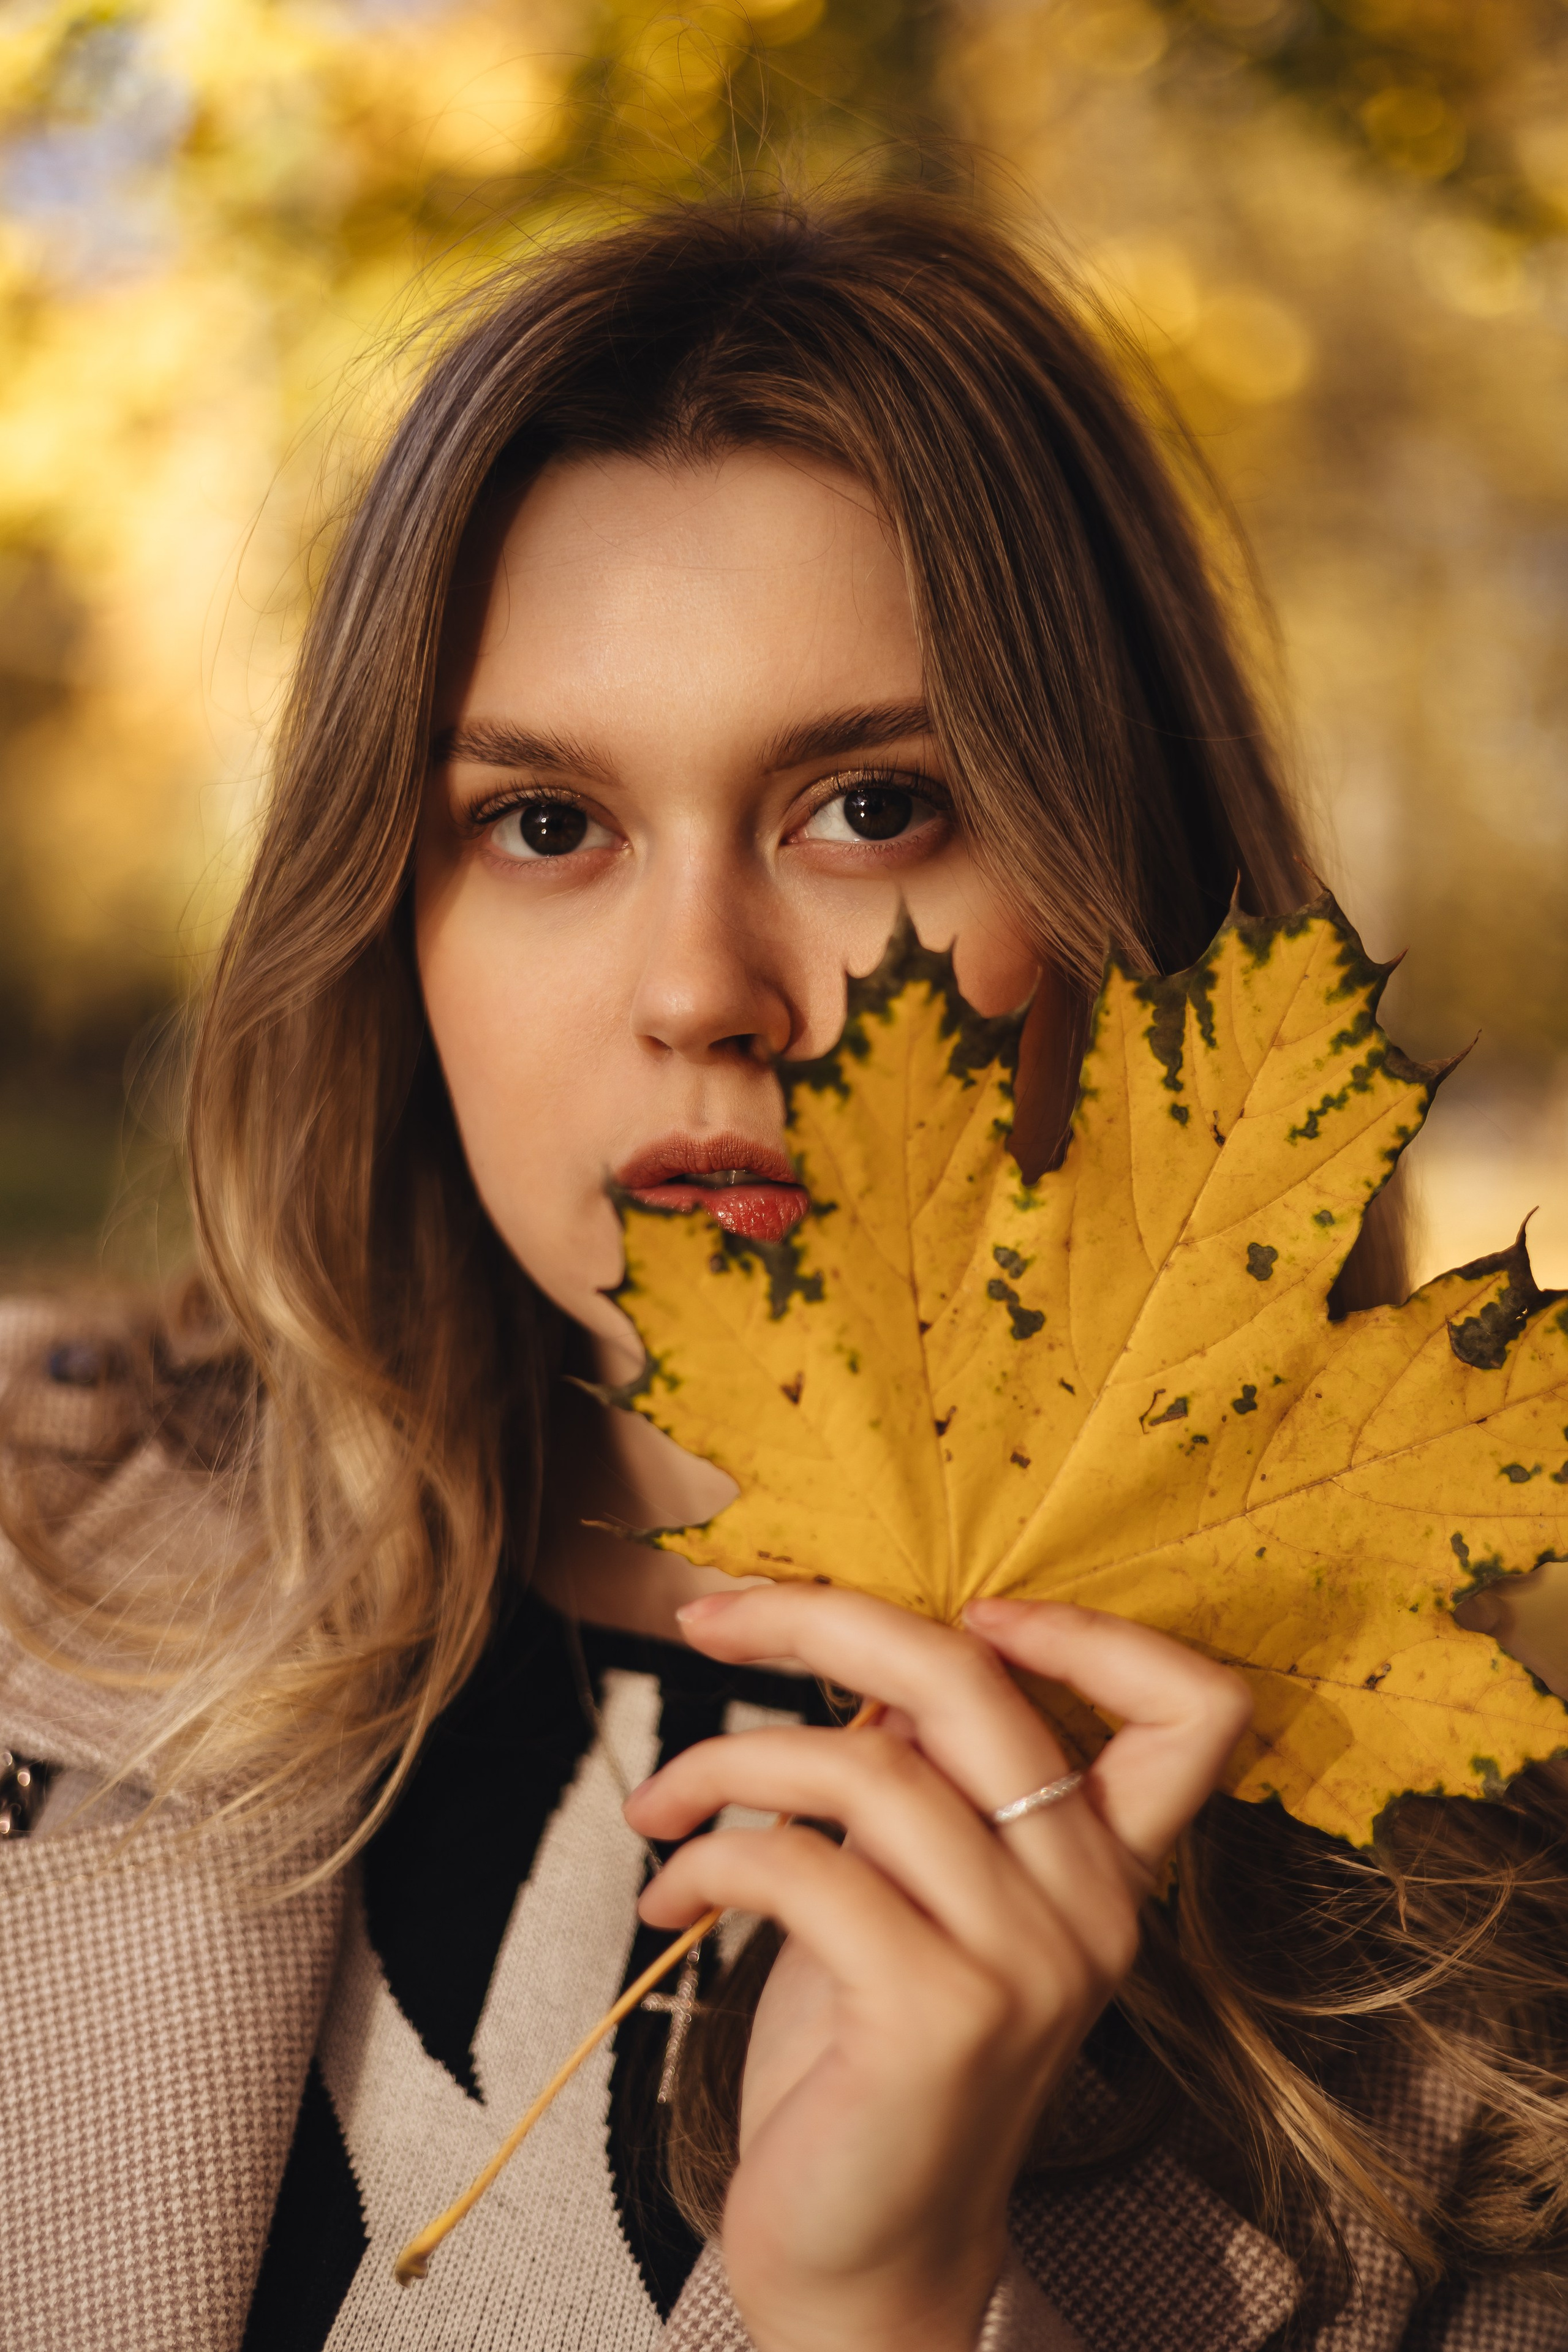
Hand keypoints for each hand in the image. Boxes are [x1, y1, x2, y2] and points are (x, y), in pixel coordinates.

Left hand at [622, 1586, 1249, 2351]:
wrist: (863, 2259)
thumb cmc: (868, 2061)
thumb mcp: (910, 1899)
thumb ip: (921, 1785)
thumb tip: (865, 1661)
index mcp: (1104, 1870)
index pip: (1193, 1712)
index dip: (1092, 1632)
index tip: (969, 1612)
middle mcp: (1089, 1910)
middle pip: (975, 1681)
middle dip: (820, 1617)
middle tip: (711, 1615)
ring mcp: (1024, 1965)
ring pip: (864, 1762)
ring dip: (726, 1760)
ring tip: (661, 1802)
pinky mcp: (937, 2016)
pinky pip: (799, 1866)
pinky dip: (706, 1858)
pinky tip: (668, 1894)